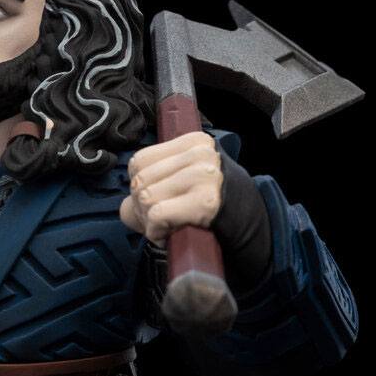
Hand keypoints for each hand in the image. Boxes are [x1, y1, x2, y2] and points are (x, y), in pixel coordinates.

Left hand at [119, 132, 222, 247]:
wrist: (249, 226)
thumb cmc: (210, 206)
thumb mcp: (183, 184)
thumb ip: (150, 187)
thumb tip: (126, 206)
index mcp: (193, 142)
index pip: (140, 161)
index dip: (141, 187)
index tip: (158, 201)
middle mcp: (200, 154)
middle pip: (140, 180)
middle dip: (143, 208)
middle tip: (161, 219)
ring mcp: (203, 176)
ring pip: (146, 198)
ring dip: (150, 222)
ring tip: (168, 225)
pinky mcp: (204, 201)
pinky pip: (157, 215)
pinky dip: (155, 231)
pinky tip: (169, 233)